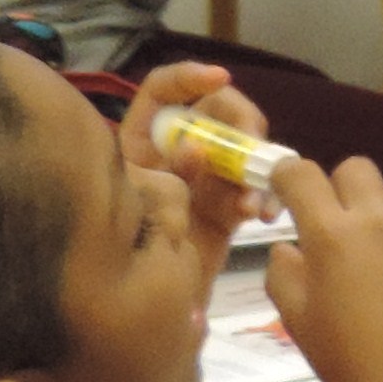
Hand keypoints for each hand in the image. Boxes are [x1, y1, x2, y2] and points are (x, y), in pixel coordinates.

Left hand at [119, 57, 262, 261]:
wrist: (139, 305)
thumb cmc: (120, 254)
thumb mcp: (134, 203)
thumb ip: (164, 173)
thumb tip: (197, 150)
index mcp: (142, 139)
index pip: (164, 90)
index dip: (189, 76)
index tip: (219, 78)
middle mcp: (177, 150)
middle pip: (217, 112)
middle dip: (241, 124)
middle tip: (252, 146)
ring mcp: (207, 178)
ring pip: (243, 151)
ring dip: (256, 166)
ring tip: (253, 199)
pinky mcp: (228, 206)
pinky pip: (253, 190)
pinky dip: (262, 198)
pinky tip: (261, 215)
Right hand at [266, 154, 382, 381]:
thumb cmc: (345, 359)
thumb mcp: (296, 318)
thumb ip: (283, 272)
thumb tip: (287, 246)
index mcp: (331, 234)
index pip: (302, 174)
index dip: (288, 175)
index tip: (286, 189)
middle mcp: (378, 221)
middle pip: (357, 168)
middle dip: (340, 187)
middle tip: (339, 223)